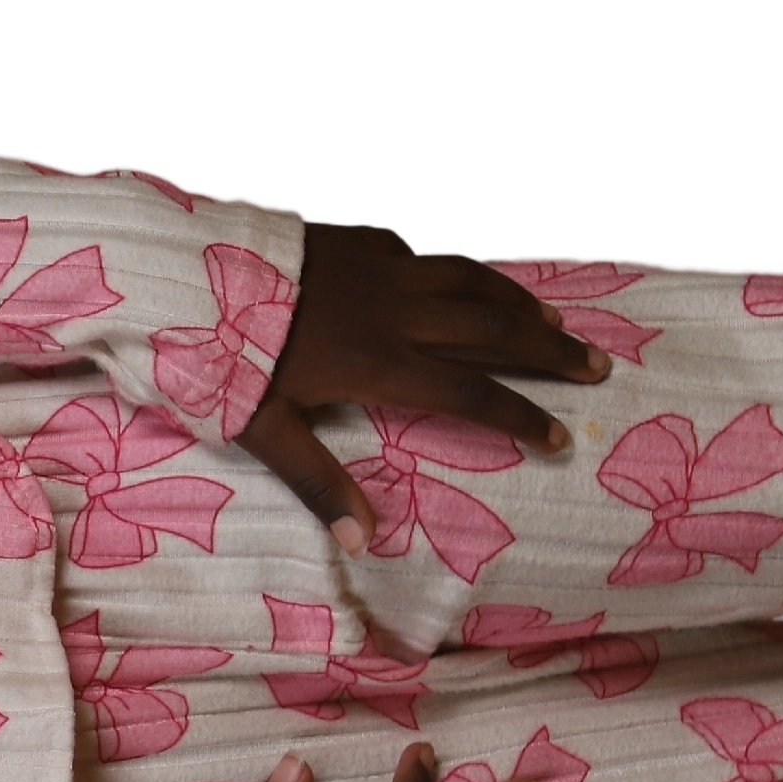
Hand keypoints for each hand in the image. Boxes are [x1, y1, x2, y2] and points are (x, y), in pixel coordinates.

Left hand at [240, 218, 615, 543]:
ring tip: (550, 317)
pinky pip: (417, 250)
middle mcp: (395, 312)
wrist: (187, 270)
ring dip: (515, 299)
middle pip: (492, 330)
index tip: (561, 434)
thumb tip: (362, 544)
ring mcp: (379, 268)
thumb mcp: (265, 430)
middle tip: (595, 364)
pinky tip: (458, 272)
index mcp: (379, 364)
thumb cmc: (219, 357)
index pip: (471, 396)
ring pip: (468, 280)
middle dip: (548, 350)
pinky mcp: (354, 237)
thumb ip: (318, 482)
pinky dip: (447, 264)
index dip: (520, 415)